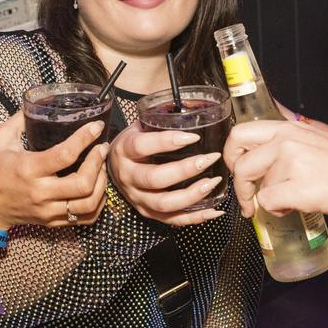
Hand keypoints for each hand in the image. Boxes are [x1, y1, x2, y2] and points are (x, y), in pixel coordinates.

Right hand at [0, 112, 107, 229]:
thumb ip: (19, 121)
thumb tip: (38, 102)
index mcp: (28, 169)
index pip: (65, 155)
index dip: (85, 138)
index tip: (96, 126)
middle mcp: (41, 192)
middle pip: (83, 183)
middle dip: (98, 163)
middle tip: (101, 147)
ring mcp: (48, 210)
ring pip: (88, 203)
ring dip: (102, 184)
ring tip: (101, 167)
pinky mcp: (52, 221)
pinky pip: (85, 217)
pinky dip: (97, 203)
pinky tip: (97, 188)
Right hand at [107, 122, 225, 225]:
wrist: (114, 167)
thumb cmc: (133, 144)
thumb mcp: (139, 128)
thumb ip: (160, 121)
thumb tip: (194, 107)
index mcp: (124, 150)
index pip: (142, 146)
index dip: (167, 141)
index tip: (193, 136)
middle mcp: (128, 176)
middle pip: (154, 179)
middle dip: (185, 170)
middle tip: (209, 159)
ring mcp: (137, 198)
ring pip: (164, 204)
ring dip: (192, 195)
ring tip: (213, 183)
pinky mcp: (147, 213)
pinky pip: (172, 220)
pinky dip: (195, 217)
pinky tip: (213, 210)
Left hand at [222, 120, 327, 223]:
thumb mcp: (319, 138)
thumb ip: (292, 138)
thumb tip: (264, 143)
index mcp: (290, 127)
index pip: (241, 133)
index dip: (232, 155)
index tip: (237, 169)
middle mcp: (288, 140)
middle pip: (239, 162)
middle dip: (238, 184)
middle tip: (247, 198)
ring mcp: (293, 162)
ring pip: (258, 186)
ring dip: (267, 200)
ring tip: (289, 202)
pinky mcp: (298, 187)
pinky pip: (269, 203)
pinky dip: (277, 211)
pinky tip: (293, 209)